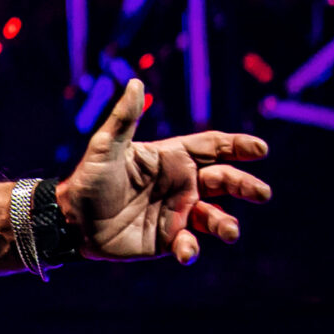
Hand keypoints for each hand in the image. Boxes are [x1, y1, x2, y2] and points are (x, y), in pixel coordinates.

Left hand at [58, 78, 271, 264]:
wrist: (71, 218)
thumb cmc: (90, 178)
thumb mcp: (105, 146)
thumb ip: (124, 119)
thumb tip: (134, 82)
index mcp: (173, 157)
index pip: (214, 147)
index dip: (239, 146)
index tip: (259, 150)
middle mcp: (182, 183)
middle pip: (225, 180)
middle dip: (245, 186)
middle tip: (262, 193)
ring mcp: (178, 212)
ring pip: (214, 216)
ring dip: (225, 223)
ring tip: (231, 231)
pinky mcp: (167, 239)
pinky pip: (188, 244)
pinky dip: (190, 248)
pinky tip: (186, 251)